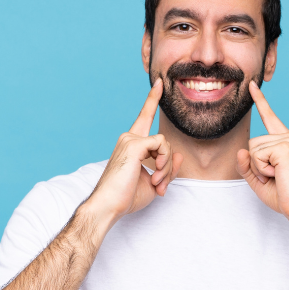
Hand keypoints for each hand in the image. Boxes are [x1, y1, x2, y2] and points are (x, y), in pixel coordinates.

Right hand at [84, 79, 183, 228]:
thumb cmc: (126, 197)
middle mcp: (129, 137)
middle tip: (161, 185)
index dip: (152, 99)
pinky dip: (164, 161)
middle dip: (168, 165)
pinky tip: (155, 174)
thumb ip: (168, 167)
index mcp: (131, 144)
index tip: (159, 83)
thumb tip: (179, 155)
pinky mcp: (133, 144)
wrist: (109, 206)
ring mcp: (130, 139)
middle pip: (164, 141)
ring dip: (167, 166)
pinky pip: (162, 144)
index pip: (144, 117)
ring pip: (165, 143)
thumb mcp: (154, 182)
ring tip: (156, 182)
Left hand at [237, 82, 288, 226]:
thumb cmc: (284, 196)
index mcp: (287, 141)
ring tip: (277, 177)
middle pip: (252, 142)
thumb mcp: (258, 179)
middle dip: (256, 164)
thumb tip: (241, 150)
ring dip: (259, 168)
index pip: (269, 117)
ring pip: (253, 149)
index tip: (252, 86)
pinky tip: (277, 175)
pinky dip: (261, 170)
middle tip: (274, 177)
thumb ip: (247, 164)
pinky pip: (257, 155)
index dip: (260, 101)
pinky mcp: (285, 147)